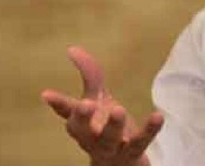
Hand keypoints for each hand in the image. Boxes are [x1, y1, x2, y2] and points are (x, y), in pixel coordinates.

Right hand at [41, 46, 163, 164]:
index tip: (47, 94)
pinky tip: (157, 115)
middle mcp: (93, 137)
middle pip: (84, 131)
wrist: (120, 162)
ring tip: (118, 109)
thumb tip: (72, 49)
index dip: (58, 104)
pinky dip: (150, 129)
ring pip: (110, 139)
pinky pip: (142, 141)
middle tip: (85, 104)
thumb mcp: (97, 98)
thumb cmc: (103, 125)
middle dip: (83, 118)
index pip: (67, 113)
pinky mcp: (134, 151)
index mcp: (81, 123)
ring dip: (113, 126)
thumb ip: (89, 75)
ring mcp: (113, 147)